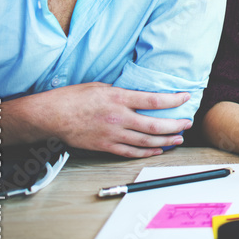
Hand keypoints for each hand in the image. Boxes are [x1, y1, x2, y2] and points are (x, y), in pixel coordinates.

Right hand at [17, 83, 191, 157]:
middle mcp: (118, 118)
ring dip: (165, 141)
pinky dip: (146, 152)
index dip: (173, 100)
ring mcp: (112, 134)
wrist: (51, 116)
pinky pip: (130, 152)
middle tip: (187, 123)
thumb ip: (121, 92)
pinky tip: (157, 150)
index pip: (153, 100)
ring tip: (178, 139)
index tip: (186, 98)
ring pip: (145, 141)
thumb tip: (137, 95)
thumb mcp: (101, 86)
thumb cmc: (73, 97)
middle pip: (154, 125)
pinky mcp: (104, 146)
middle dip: (175, 125)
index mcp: (118, 98)